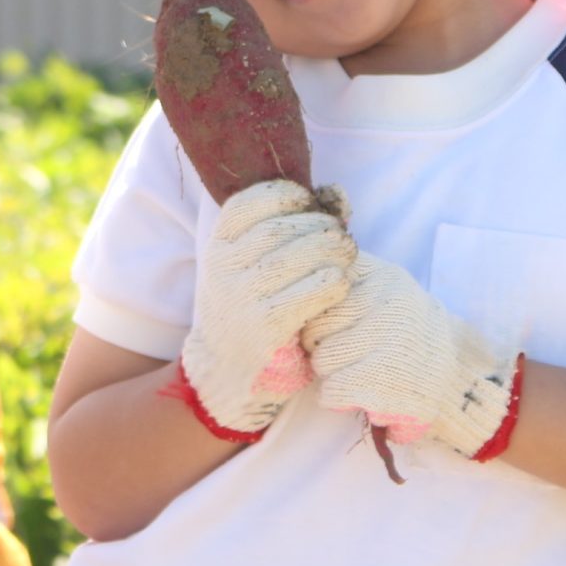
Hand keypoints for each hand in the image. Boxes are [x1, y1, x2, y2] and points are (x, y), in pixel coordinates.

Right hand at [181, 181, 355, 438]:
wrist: (227, 373)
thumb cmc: (250, 307)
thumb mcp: (253, 264)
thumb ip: (292, 224)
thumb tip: (338, 192)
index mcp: (218, 246)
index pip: (250, 202)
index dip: (288, 195)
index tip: (310, 204)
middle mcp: (224, 268)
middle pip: (282, 227)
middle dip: (320, 225)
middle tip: (341, 235)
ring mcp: (243, 297)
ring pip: (299, 255)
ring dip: (333, 249)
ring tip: (347, 254)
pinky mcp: (268, 327)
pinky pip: (313, 291)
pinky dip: (335, 281)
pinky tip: (341, 283)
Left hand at [307, 252, 520, 461]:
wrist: (456, 376)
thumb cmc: (404, 333)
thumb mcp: (382, 289)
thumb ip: (342, 279)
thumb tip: (291, 288)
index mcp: (382, 276)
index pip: (319, 287)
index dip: (317, 310)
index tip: (333, 320)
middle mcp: (389, 305)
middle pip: (313, 325)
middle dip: (319, 343)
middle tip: (346, 351)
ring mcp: (391, 344)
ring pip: (321, 359)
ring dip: (330, 372)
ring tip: (355, 370)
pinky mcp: (386, 384)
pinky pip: (332, 390)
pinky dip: (337, 397)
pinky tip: (358, 391)